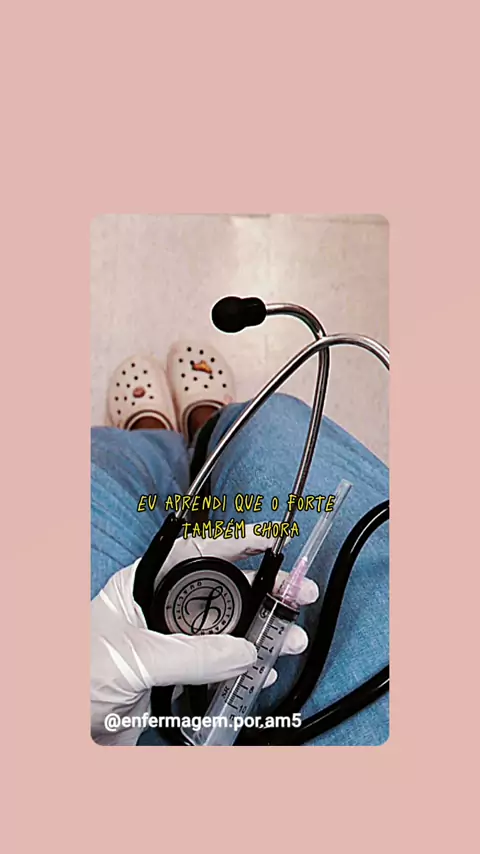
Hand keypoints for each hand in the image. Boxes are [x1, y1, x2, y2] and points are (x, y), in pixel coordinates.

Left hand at [91, 524, 317, 744]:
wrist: (58, 733)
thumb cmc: (76, 678)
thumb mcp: (134, 659)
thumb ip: (191, 655)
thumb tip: (244, 651)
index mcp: (142, 589)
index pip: (196, 554)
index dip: (235, 543)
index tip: (272, 539)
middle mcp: (160, 613)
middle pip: (221, 594)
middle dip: (262, 595)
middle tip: (300, 597)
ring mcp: (170, 647)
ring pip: (226, 634)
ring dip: (262, 637)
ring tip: (292, 642)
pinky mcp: (175, 681)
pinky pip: (218, 672)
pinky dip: (244, 672)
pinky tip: (263, 672)